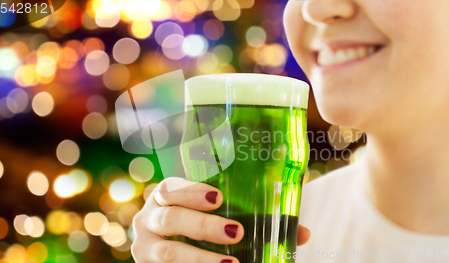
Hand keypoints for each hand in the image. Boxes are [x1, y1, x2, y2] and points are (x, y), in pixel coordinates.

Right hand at [131, 177, 310, 262]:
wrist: (174, 253)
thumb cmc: (200, 226)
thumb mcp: (219, 217)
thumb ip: (253, 218)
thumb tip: (302, 233)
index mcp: (166, 196)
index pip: (172, 186)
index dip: (192, 190)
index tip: (219, 197)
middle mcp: (149, 219)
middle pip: (170, 217)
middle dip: (202, 224)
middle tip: (236, 232)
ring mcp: (146, 248)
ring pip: (168, 252)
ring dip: (199, 259)